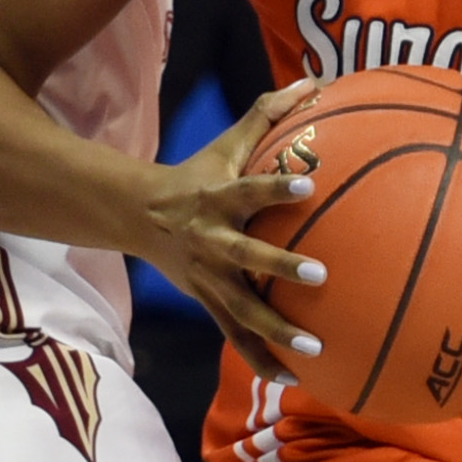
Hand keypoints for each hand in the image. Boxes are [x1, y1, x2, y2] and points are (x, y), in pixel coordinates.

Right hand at [136, 79, 331, 375]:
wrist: (140, 217)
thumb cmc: (197, 176)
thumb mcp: (226, 144)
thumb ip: (268, 114)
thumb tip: (314, 81)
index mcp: (218, 199)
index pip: (250, 190)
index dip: (277, 187)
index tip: (310, 183)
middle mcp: (212, 242)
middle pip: (247, 258)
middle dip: (281, 268)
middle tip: (321, 276)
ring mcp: (209, 278)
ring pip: (243, 310)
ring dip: (278, 331)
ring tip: (316, 348)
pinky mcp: (208, 303)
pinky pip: (237, 337)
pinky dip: (262, 359)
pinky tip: (294, 380)